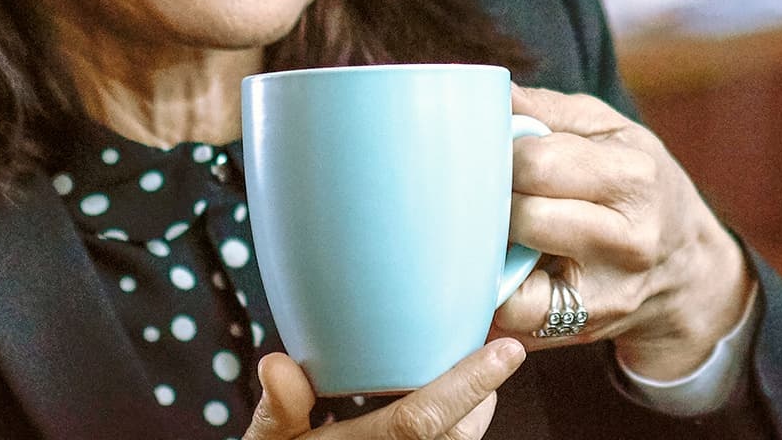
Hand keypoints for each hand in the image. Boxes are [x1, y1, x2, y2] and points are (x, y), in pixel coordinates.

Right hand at [243, 340, 524, 439]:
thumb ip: (279, 407)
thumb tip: (276, 364)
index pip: (420, 420)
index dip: (468, 384)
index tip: (506, 350)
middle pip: (460, 433)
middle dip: (482, 391)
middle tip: (495, 348)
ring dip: (476, 408)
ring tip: (482, 369)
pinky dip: (461, 423)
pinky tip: (460, 400)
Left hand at [493, 85, 754, 380]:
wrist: (687, 267)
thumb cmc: (638, 183)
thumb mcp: (610, 130)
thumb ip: (548, 109)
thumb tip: (490, 93)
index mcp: (635, 177)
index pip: (539, 163)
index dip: (504, 154)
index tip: (500, 152)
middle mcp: (627, 240)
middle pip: (524, 216)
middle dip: (495, 199)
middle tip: (492, 190)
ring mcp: (606, 293)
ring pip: (512, 275)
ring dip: (491, 247)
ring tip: (498, 226)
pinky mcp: (581, 328)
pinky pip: (514, 315)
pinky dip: (497, 290)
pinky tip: (506, 264)